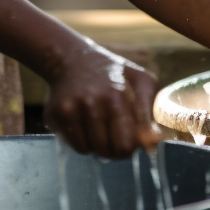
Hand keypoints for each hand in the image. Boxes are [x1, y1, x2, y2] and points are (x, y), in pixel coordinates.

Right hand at [44, 42, 160, 157]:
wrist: (71, 58)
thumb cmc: (112, 73)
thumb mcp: (140, 79)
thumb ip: (150, 110)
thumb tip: (154, 141)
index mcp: (116, 96)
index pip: (126, 144)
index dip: (130, 147)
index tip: (129, 139)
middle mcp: (92, 103)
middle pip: (108, 151)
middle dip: (113, 148)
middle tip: (113, 134)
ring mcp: (71, 109)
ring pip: (89, 150)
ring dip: (96, 144)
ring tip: (97, 125)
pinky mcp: (55, 115)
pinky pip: (74, 146)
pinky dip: (81, 140)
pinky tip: (83, 123)